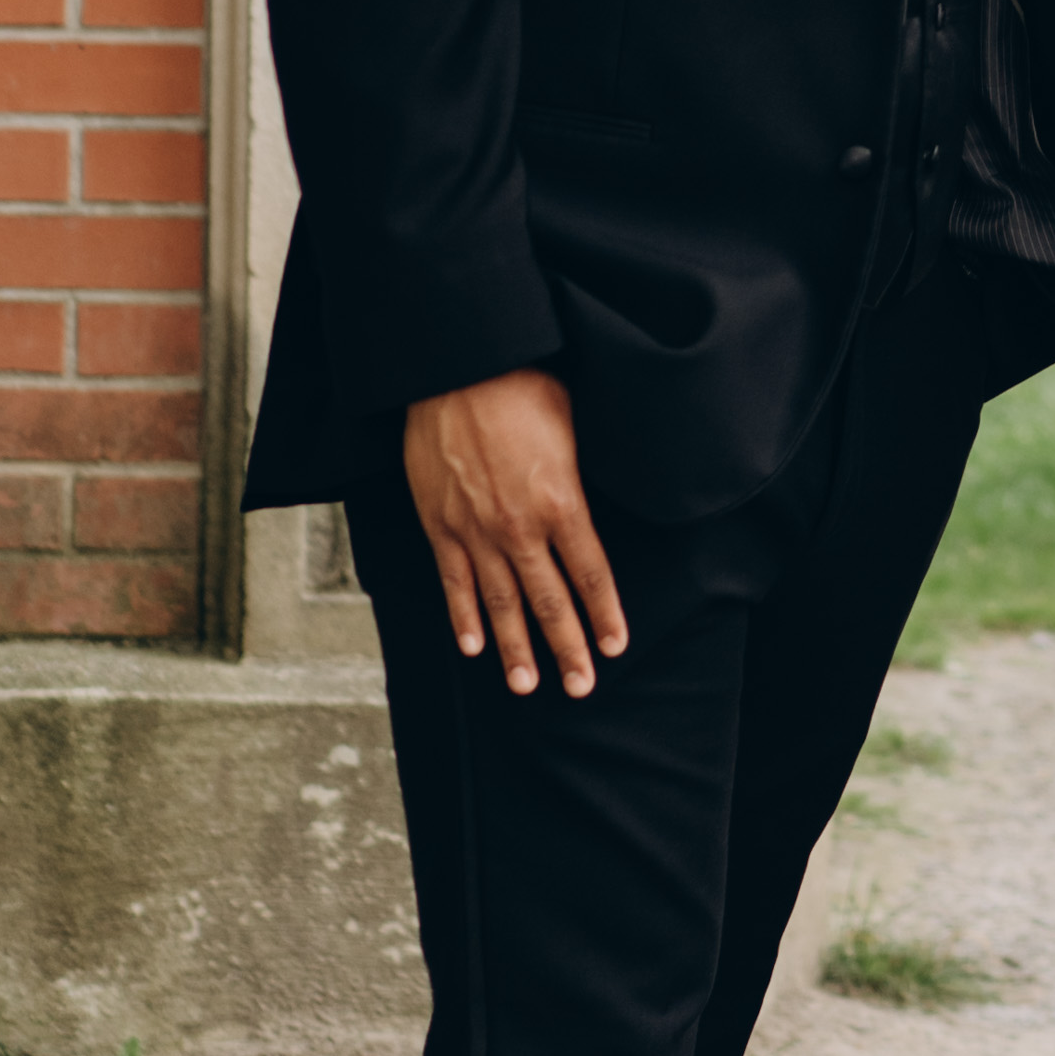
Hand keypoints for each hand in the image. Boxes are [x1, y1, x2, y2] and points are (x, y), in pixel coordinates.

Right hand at [403, 369, 629, 698]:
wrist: (457, 368)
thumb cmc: (522, 385)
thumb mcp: (574, 426)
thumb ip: (581, 476)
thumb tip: (591, 503)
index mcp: (562, 501)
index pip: (591, 573)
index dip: (604, 614)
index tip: (614, 647)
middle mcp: (521, 526)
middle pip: (550, 601)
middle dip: (567, 648)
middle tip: (579, 687)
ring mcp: (476, 530)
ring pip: (501, 602)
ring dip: (515, 648)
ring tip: (526, 685)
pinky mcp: (440, 524)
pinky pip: (453, 581)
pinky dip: (463, 617)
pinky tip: (473, 647)